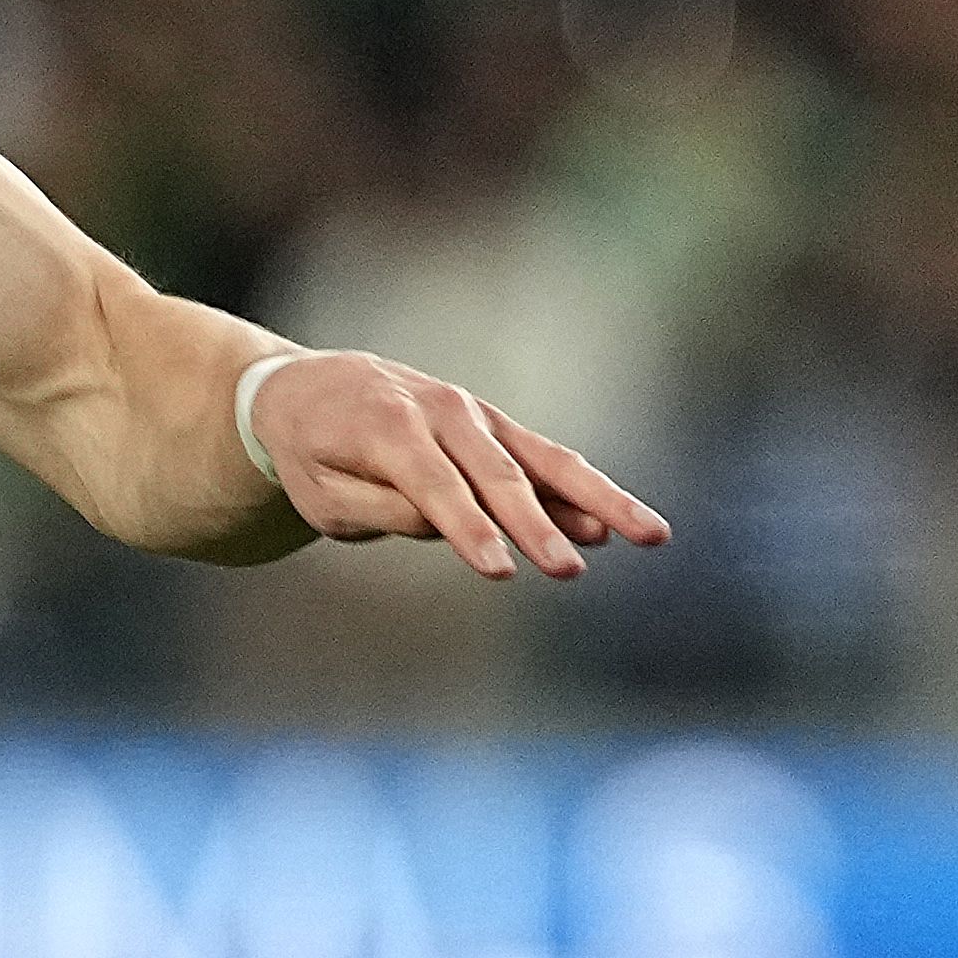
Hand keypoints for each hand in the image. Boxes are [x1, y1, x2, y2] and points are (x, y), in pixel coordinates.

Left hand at [249, 350, 675, 578]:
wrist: (306, 389)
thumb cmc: (310, 453)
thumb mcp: (320, 492)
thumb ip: (379, 508)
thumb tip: (447, 524)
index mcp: (384, 425)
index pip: (433, 485)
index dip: (468, 529)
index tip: (499, 569)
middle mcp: (438, 411)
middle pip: (495, 474)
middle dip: (533, 524)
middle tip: (568, 569)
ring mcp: (472, 414)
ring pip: (542, 459)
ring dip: (595, 498)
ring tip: (651, 534)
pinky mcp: (494, 426)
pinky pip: (543, 457)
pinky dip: (582, 488)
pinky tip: (622, 524)